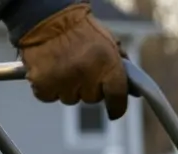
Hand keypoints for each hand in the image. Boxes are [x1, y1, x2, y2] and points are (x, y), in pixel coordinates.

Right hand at [17, 3, 128, 119]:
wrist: (46, 17)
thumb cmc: (80, 30)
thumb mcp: (109, 43)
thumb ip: (123, 68)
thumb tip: (134, 92)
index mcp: (107, 64)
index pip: (117, 96)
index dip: (117, 106)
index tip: (114, 111)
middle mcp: (86, 74)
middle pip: (92, 99)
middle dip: (88, 88)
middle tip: (81, 69)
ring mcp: (63, 80)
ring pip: (70, 98)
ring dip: (68, 88)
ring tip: (64, 66)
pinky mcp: (42, 83)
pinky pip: (49, 96)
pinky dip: (49, 87)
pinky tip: (50, 70)